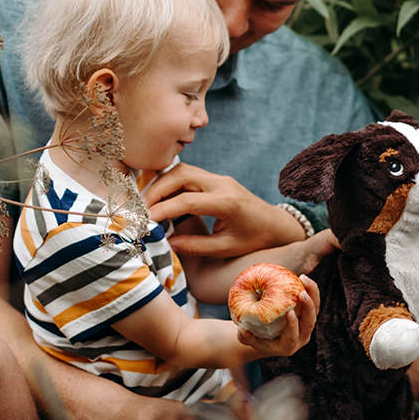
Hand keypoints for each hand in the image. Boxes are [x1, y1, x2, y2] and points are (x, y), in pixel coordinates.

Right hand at [144, 163, 305, 256]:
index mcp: (226, 202)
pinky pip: (189, 175)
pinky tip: (161, 197)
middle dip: (158, 190)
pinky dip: (172, 183)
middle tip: (141, 209)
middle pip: (182, 175)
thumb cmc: (254, 239)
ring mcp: (220, 179)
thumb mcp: (226, 248)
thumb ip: (196, 246)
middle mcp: (222, 184)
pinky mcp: (217, 179)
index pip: (187, 201)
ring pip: (183, 171)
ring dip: (163, 184)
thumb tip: (168, 243)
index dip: (163, 210)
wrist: (276, 225)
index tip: (146, 220)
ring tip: (148, 204)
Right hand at [238, 275, 319, 357]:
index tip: (290, 313)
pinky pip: (314, 302)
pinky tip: (302, 277)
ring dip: (312, 294)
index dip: (293, 325)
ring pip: (315, 310)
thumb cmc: (255, 337)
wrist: (268, 337)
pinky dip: (310, 290)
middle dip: (308, 308)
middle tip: (302, 293)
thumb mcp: (247, 339)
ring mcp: (307, 326)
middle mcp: (301, 337)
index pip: (293, 336)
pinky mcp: (309, 315)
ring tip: (303, 278)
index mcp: (287, 346)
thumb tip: (243, 329)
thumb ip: (244, 337)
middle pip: (309, 323)